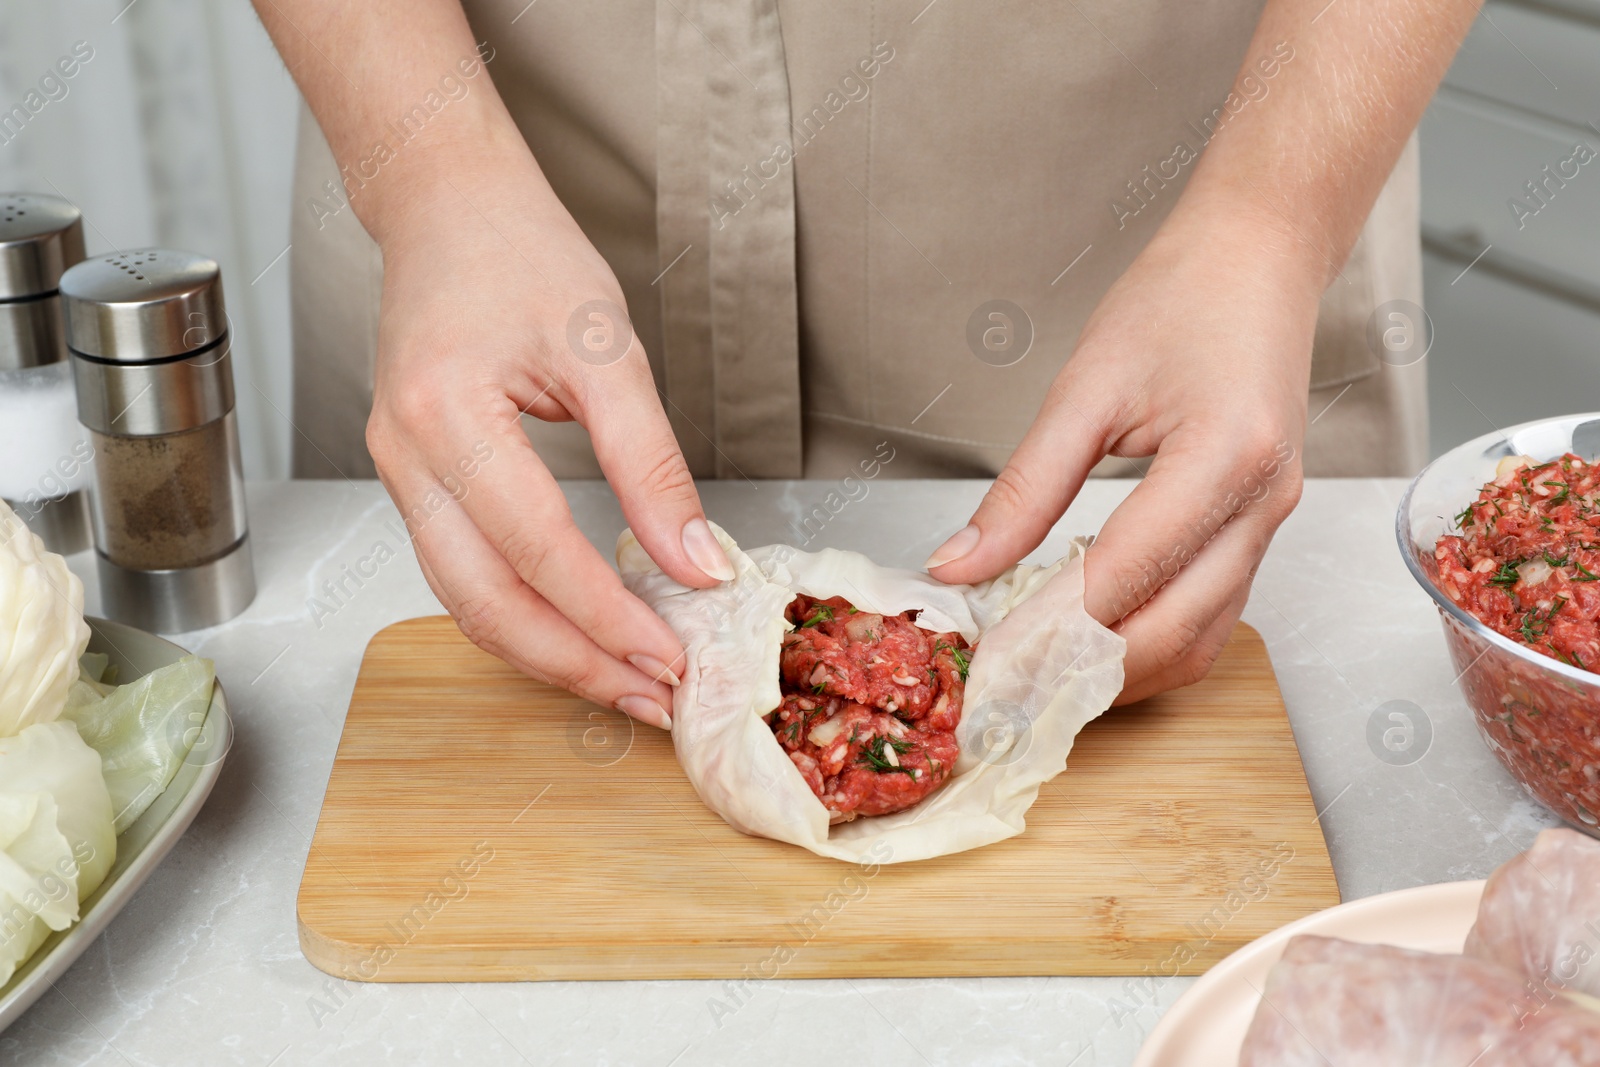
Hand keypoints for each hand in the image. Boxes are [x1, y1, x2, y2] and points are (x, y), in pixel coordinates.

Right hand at [364, 146, 734, 727]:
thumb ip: (651, 464)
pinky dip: (520, 614)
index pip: (536, 547)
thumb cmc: (522, 255)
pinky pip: (459, 572)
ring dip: (545, 653)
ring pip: (464, 601)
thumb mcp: (608, 350)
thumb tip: (695, 561)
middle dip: (573, 663)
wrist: (448, 209)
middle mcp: (404, 454)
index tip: (670, 656)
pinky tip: (576, 629)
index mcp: (446, 411)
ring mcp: (397, 473)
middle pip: (484, 600)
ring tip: (623, 680)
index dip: (606, 615)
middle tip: (651, 697)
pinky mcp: (410, 481)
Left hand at [927, 201, 1320, 702]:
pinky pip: (1214, 614)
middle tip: (1008, 684)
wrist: (1257, 260)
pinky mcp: (1264, 528)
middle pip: (1173, 629)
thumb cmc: (1178, 299)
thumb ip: (1023, 490)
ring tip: (1043, 674)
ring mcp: (1274, 520)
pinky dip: (1155, 642)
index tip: (990, 656)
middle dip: (1086, 670)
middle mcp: (1265, 501)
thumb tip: (960, 566)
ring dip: (1123, 670)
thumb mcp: (1083, 387)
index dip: (1052, 626)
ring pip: (1202, 639)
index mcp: (1226, 453)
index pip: (1127, 572)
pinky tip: (1096, 638)